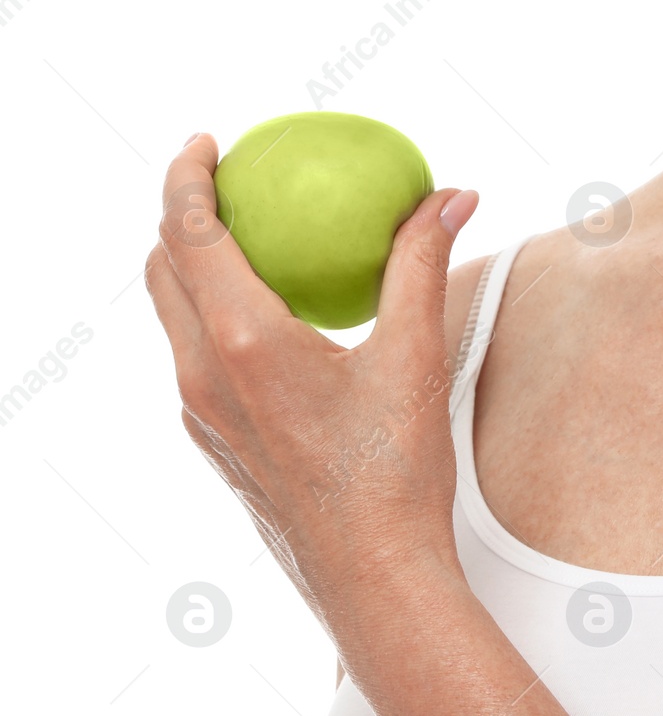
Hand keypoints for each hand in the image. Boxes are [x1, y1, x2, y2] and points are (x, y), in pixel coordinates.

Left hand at [145, 132, 479, 623]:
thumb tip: (448, 196)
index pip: (188, 235)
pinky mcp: (216, 438)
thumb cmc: (392, 473)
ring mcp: (203, 413)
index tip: (205, 141)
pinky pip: (195, 353)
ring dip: (190, 262)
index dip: (185, 177)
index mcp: (243, 344)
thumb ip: (421, 264)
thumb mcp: (415, 355)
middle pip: (161, 270)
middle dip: (178, 213)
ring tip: (243, 233)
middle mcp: (204, 376)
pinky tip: (271, 312)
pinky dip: (213, 310)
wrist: (372, 574)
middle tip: (222, 176)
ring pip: (171, 315)